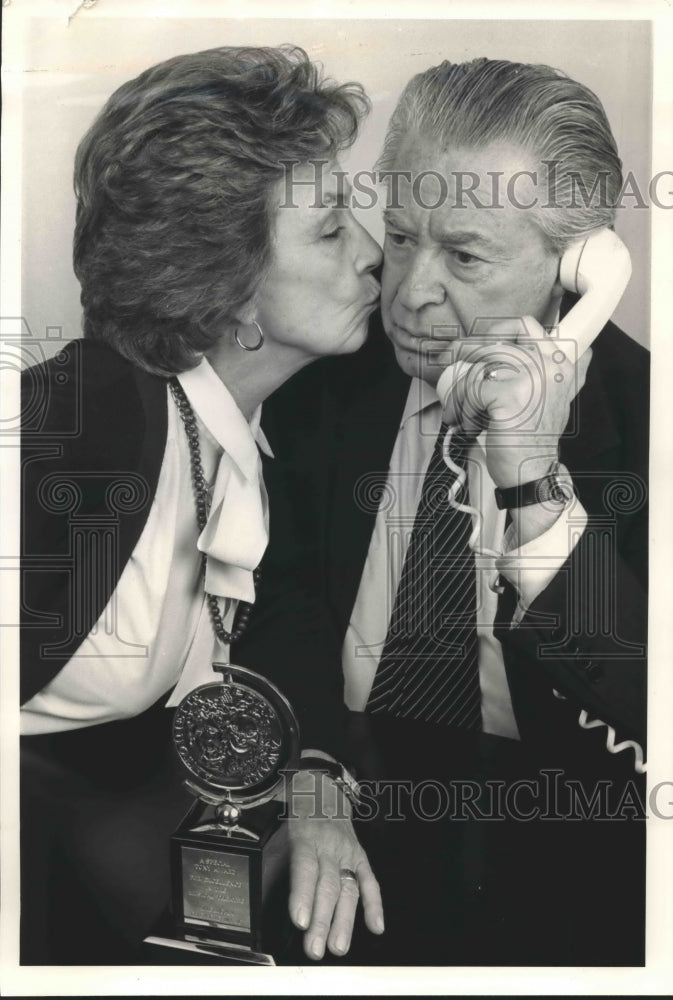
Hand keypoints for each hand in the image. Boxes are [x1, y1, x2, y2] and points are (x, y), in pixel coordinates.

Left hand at [286, 770, 383, 959]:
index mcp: (306, 837)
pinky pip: (370, 880)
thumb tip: (259, 899)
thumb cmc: (299, 814)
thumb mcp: (279, 831)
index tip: (300, 921)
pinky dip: (374, 904)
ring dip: (344, 920)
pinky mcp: (360, 856)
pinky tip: (374, 926)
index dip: (303, 895)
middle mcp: (329, 845)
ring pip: (348, 887)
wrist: (323, 787)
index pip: (305, 868)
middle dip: (322, 920)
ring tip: (338, 947)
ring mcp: (348, 851)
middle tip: (315, 948)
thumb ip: (273, 864)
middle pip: (327, 885)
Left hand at [438, 316, 591, 490]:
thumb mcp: (551, 399)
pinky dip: (462, 409)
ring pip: (479, 366)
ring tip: (458, 409)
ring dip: (461, 389)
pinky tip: (466, 424)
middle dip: (465, 348)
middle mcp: (551, 365)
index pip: (526, 326)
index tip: (475, 344)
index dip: (496, 331)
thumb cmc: (531, 439)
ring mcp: (532, 377)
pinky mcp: (510, 393)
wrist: (532, 474)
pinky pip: (472, 390)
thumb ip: (556, 373)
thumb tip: (559, 346)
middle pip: (496, 340)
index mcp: (561, 363)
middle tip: (447, 359)